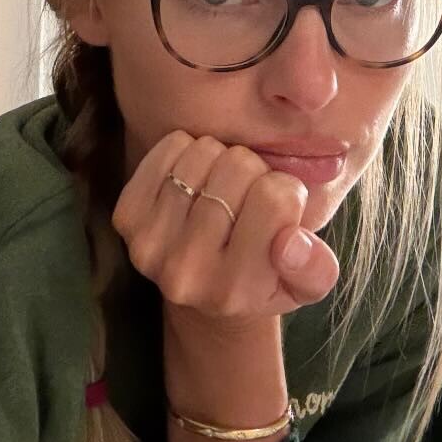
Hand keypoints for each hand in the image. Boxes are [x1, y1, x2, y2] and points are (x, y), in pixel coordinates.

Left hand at [111, 130, 339, 324]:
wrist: (204, 293)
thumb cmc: (266, 275)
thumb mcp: (306, 283)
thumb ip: (316, 269)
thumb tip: (290, 242)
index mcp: (235, 291)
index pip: (276, 197)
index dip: (287, 190)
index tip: (279, 211)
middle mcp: (186, 274)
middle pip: (239, 166)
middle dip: (255, 171)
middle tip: (250, 197)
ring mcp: (149, 246)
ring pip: (203, 152)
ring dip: (222, 158)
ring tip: (224, 188)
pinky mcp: (126, 219)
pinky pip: (169, 148)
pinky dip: (188, 149)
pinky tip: (197, 177)